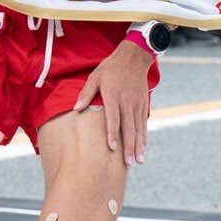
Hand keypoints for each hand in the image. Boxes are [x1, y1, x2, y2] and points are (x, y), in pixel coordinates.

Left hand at [73, 42, 152, 165]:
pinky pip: (144, 124)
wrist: (133, 58)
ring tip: (139, 161)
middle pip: (129, 128)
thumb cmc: (110, 68)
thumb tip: (76, 109)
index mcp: (114, 96)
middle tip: (129, 163)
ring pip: (138, 129)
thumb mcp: (95, 77)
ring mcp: (137, 104)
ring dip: (138, 146)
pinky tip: (143, 147)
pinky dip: (144, 137)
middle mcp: (127, 103)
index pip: (113, 119)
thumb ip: (86, 94)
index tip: (112, 148)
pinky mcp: (143, 104)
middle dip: (129, 147)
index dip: (113, 134)